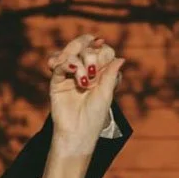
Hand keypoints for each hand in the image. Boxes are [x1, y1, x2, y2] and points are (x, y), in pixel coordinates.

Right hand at [46, 34, 123, 158]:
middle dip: (90, 55)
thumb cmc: (94, 116)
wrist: (77, 132)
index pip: (101, 49)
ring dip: (78, 61)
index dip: (102, 51)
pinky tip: (71, 71)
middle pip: (85, 46)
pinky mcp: (57, 80)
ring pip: (71, 52)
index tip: (102, 66)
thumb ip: (111, 74)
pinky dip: (65, 63)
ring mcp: (70, 74)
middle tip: (93, 73)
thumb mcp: (107, 93)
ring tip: (83, 81)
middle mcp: (85, 70)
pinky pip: (58, 64)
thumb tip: (121, 58)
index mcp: (100, 72)